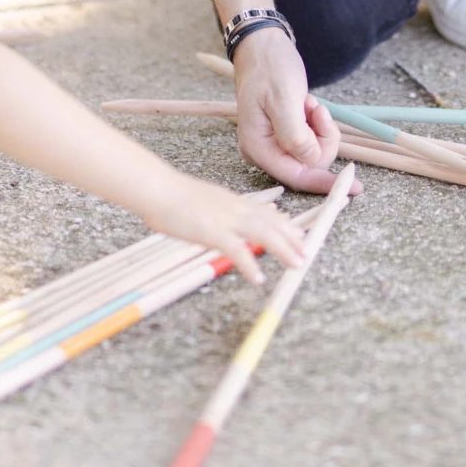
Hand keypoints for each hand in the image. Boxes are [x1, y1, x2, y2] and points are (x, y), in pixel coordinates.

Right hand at [139, 168, 306, 284]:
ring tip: (297, 263)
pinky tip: (258, 278)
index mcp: (232, 201)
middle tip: (307, 251)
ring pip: (262, 233)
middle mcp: (234, 208)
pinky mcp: (212, 232)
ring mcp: (225, 219)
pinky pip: (237, 250)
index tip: (299, 233)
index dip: (284, 224)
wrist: (158, 189)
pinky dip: (249, 264)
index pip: (265, 213)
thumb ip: (227, 207)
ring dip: (282, 249)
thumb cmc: (174, 196)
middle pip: (270, 223)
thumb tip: (239, 211)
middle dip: (291, 238)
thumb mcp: (208, 198)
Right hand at [233, 28, 349, 193]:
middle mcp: (264, 151)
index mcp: (258, 147)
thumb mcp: (284, 97)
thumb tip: (312, 161)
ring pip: (313, 153)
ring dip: (320, 128)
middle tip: (317, 109)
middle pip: (308, 165)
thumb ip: (295, 134)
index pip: (296, 176)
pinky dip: (317, 124)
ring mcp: (275, 144)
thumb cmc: (270, 68)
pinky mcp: (285, 136)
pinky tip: (308, 105)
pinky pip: (312, 141)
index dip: (324, 182)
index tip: (354, 187)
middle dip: (322, 139)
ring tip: (309, 103)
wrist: (263, 47)